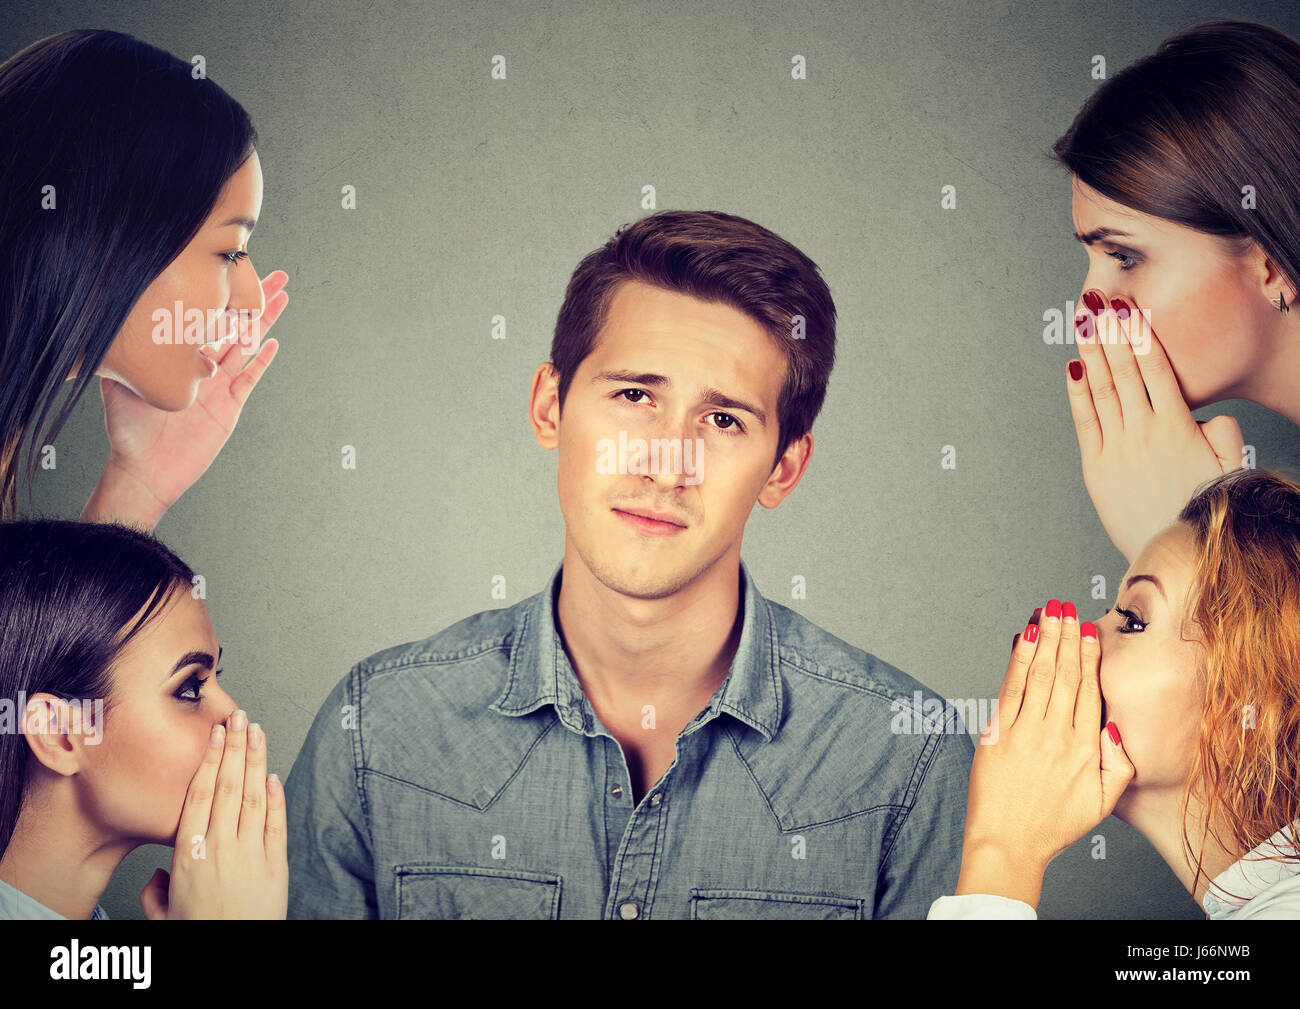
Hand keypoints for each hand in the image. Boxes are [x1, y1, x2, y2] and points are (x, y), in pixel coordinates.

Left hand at [81, 271, 289, 529]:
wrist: (145, 467)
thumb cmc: (128, 428)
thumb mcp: (119, 382)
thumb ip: (125, 353)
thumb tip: (112, 316)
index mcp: (181, 356)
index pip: (203, 317)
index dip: (219, 293)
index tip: (231, 268)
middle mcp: (202, 365)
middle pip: (235, 324)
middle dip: (255, 299)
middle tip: (274, 275)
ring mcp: (219, 384)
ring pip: (248, 344)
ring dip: (265, 320)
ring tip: (283, 297)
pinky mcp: (230, 405)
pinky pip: (250, 378)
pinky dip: (262, 359)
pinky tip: (272, 342)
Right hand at [140, 710, 287, 919]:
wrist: (232, 959)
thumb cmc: (201, 934)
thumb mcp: (164, 915)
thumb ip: (157, 890)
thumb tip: (158, 875)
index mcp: (189, 854)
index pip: (200, 794)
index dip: (209, 760)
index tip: (215, 734)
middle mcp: (220, 848)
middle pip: (229, 786)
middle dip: (235, 747)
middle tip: (240, 717)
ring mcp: (251, 854)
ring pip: (254, 797)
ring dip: (257, 761)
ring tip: (259, 732)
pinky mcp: (277, 866)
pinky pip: (277, 824)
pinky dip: (277, 798)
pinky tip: (275, 776)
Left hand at [955, 599, 1133, 906]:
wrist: (1008, 843)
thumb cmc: (1052, 825)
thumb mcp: (1103, 802)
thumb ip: (1119, 764)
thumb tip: (1115, 728)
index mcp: (1086, 749)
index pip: (1088, 690)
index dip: (1088, 656)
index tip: (1088, 631)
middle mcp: (1057, 735)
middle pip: (1065, 674)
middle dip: (1066, 636)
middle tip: (1067, 608)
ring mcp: (1026, 733)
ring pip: (1040, 675)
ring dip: (1045, 639)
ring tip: (1049, 612)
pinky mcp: (998, 735)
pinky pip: (1011, 688)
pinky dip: (1018, 660)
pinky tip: (1023, 638)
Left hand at [1067, 290, 1243, 562]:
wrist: (1176, 553)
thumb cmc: (1205, 512)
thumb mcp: (1229, 468)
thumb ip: (1223, 434)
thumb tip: (1208, 415)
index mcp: (1180, 427)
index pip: (1158, 370)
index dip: (1141, 336)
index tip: (1131, 310)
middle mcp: (1146, 431)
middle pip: (1126, 371)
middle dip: (1111, 333)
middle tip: (1100, 301)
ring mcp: (1118, 449)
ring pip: (1104, 389)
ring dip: (1093, 352)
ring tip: (1084, 322)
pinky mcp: (1097, 469)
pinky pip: (1085, 422)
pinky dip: (1078, 393)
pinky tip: (1073, 367)